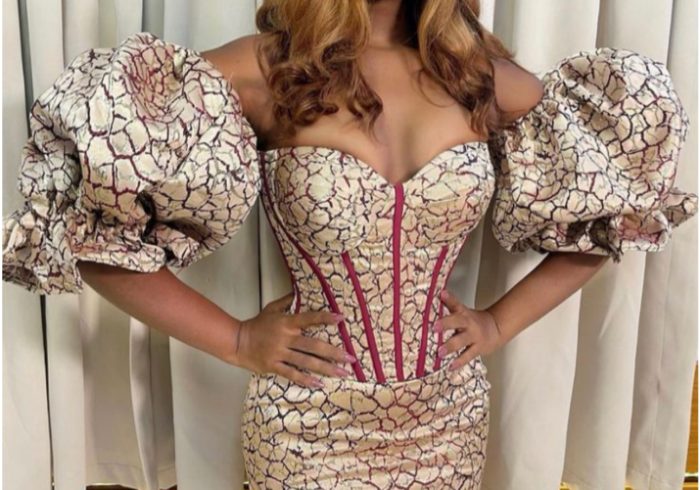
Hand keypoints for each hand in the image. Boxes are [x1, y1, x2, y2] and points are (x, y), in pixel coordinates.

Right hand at [234, 292, 355, 387]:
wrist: (237, 341)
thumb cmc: (257, 324)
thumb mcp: (271, 309)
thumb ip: (287, 301)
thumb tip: (299, 291)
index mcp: (287, 322)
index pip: (309, 318)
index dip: (325, 318)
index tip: (342, 319)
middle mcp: (285, 337)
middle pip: (313, 345)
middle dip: (334, 352)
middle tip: (351, 359)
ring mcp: (279, 353)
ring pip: (306, 361)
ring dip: (326, 368)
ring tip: (342, 373)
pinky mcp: (273, 366)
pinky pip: (291, 373)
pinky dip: (305, 379)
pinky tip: (319, 383)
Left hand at [434, 288, 504, 370]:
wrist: (496, 329)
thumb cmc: (473, 320)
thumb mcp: (463, 311)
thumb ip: (450, 304)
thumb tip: (440, 293)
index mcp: (464, 313)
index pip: (456, 304)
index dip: (449, 299)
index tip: (442, 294)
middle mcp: (469, 324)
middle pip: (458, 322)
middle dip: (446, 324)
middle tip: (435, 328)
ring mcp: (474, 337)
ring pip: (461, 341)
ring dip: (450, 347)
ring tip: (440, 352)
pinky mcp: (477, 349)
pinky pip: (468, 356)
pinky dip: (459, 362)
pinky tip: (451, 366)